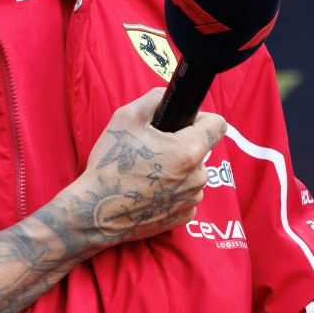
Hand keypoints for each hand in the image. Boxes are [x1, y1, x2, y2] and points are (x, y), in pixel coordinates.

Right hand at [65, 88, 226, 249]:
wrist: (95, 213)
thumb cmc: (110, 165)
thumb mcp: (126, 118)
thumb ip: (154, 99)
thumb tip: (169, 96)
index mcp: (189, 150)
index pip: (217, 124)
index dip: (201, 118)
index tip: (185, 122)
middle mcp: (198, 176)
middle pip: (201, 149)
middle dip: (182, 146)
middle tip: (153, 151)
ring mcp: (192, 198)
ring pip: (193, 173)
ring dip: (178, 170)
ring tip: (148, 173)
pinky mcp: (185, 216)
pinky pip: (186, 194)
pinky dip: (173, 191)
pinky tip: (151, 192)